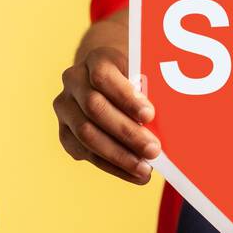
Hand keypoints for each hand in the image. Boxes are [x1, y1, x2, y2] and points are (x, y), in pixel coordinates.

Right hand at [53, 45, 160, 183]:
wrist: (105, 79)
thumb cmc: (135, 79)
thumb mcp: (144, 75)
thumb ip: (150, 94)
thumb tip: (167, 125)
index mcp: (96, 59)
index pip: (104, 77)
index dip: (126, 97)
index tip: (150, 115)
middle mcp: (74, 80)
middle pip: (94, 108)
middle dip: (126, 132)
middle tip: (154, 150)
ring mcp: (65, 106)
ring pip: (86, 134)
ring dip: (118, 155)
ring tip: (145, 169)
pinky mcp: (64, 132)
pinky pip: (84, 153)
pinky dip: (111, 166)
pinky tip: (132, 174)